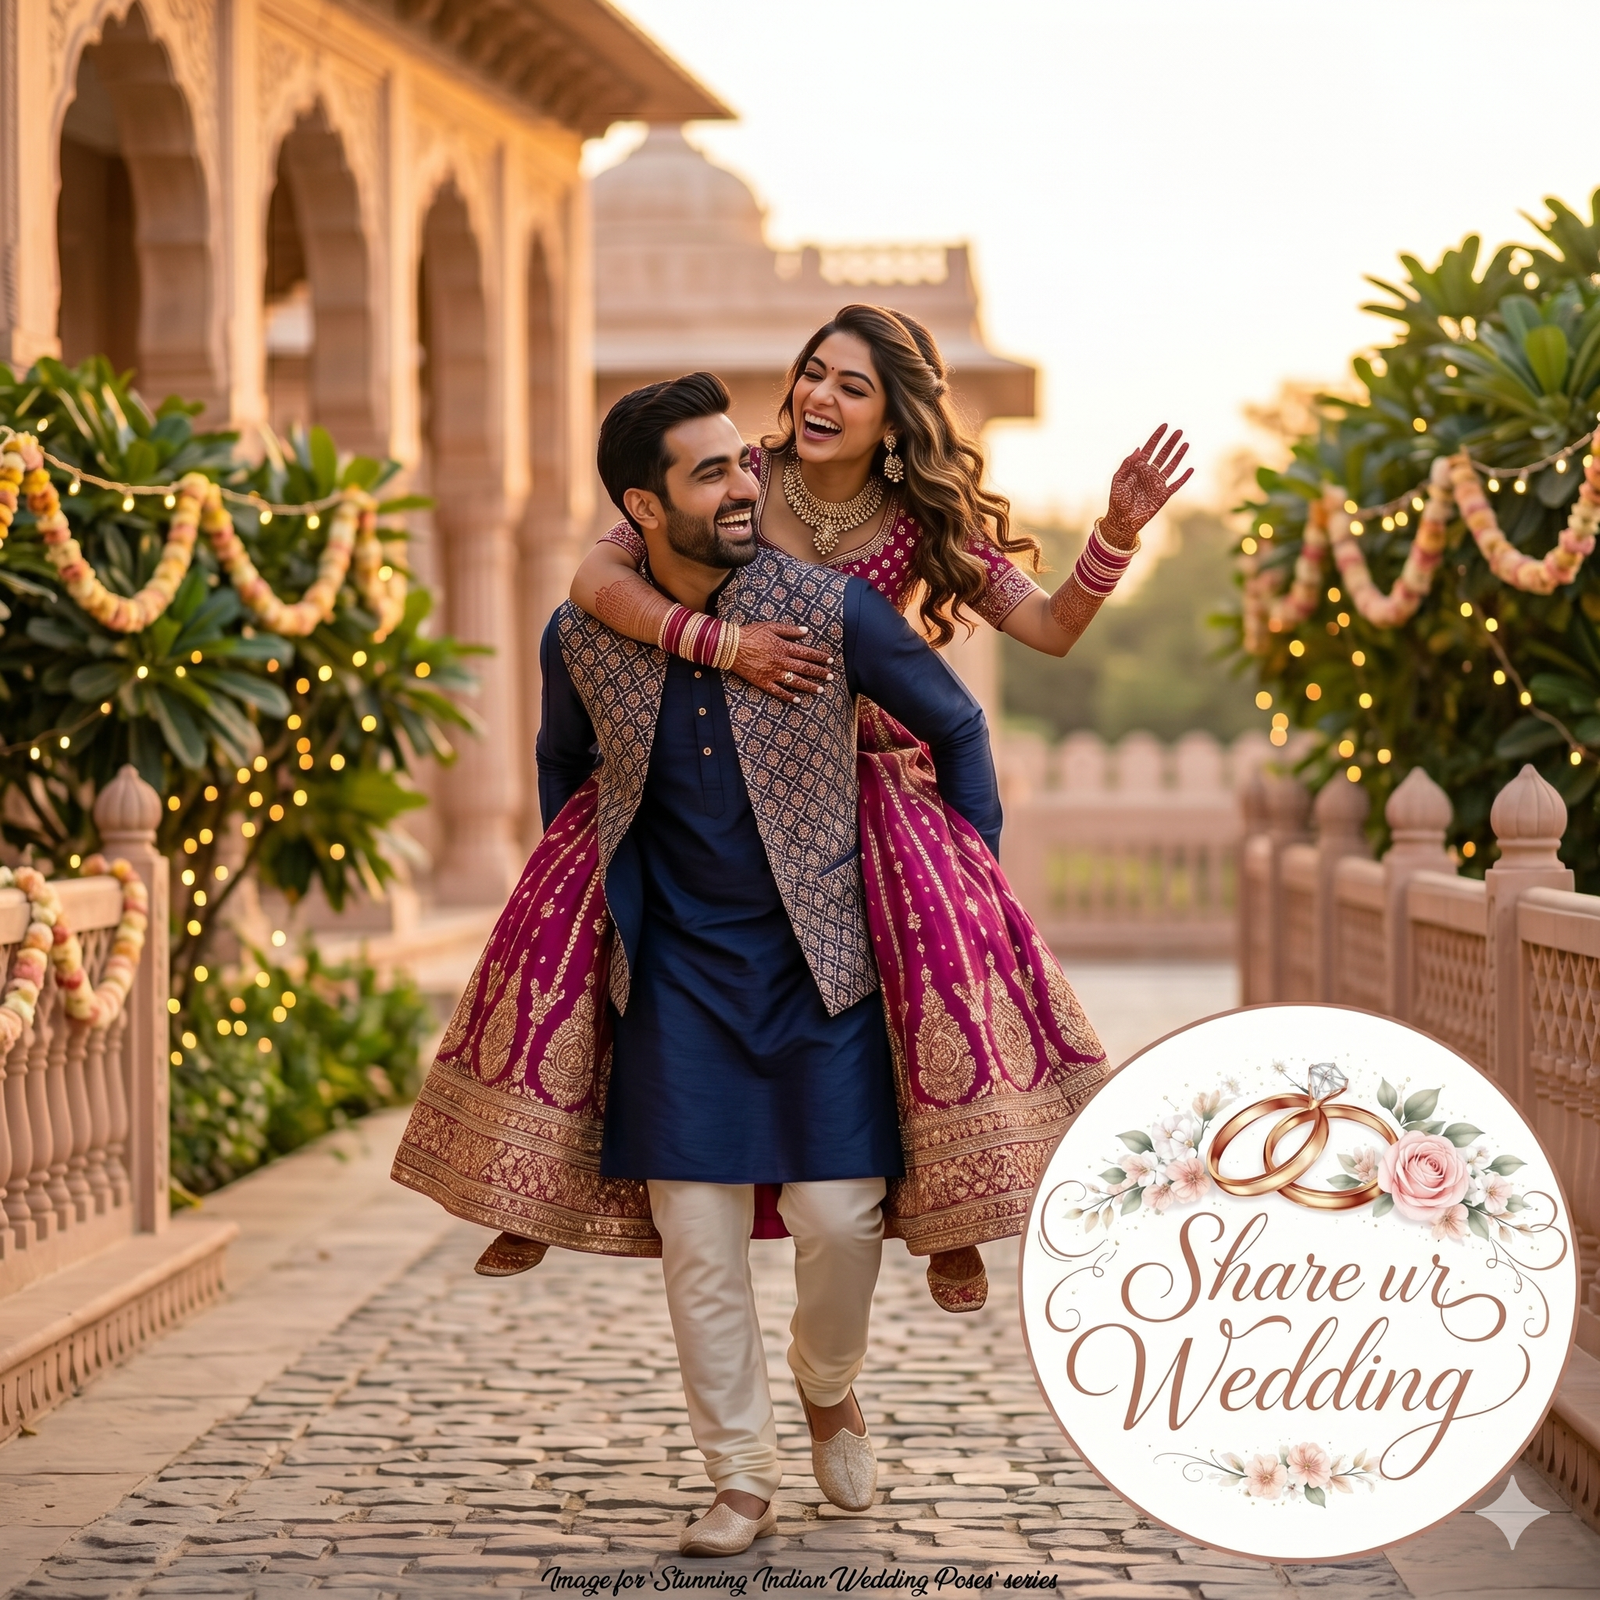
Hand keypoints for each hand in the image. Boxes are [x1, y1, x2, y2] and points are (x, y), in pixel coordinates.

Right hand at [732, 621, 832, 701]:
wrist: (731, 646)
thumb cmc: (750, 634)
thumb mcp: (771, 626)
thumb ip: (790, 630)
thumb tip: (806, 631)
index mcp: (784, 647)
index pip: (808, 653)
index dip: (820, 657)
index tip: (830, 660)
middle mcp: (781, 662)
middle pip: (805, 669)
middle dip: (820, 673)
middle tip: (831, 677)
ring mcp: (773, 673)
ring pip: (796, 682)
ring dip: (810, 686)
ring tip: (821, 690)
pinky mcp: (763, 682)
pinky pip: (778, 692)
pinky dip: (788, 697)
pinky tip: (797, 700)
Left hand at [1101, 424, 1192, 548]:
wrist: (1122, 520)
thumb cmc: (1117, 501)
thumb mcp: (1118, 480)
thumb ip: (1127, 464)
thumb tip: (1138, 449)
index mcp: (1138, 468)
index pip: (1149, 448)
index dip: (1157, 437)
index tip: (1164, 425)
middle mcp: (1149, 473)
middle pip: (1162, 454)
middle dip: (1170, 442)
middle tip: (1179, 431)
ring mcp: (1157, 484)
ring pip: (1171, 466)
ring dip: (1178, 455)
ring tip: (1185, 443)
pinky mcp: (1163, 495)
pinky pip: (1176, 485)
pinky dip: (1183, 478)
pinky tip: (1190, 469)